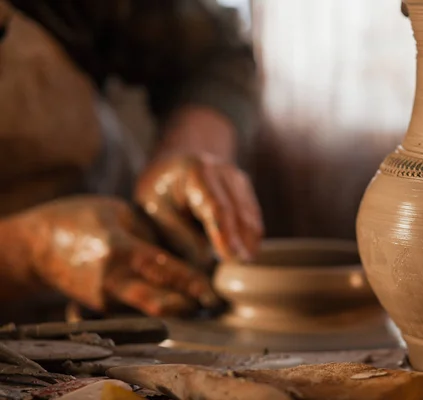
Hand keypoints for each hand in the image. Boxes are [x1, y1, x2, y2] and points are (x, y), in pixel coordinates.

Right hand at [11, 196, 218, 315]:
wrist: (36, 246)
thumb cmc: (80, 219)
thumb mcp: (120, 213)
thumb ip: (151, 235)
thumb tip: (185, 255)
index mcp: (120, 250)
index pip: (166, 269)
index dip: (194, 282)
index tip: (216, 289)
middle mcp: (113, 281)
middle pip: (161, 303)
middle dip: (190, 305)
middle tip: (213, 302)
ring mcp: (106, 299)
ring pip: (151, 311)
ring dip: (176, 308)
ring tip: (200, 301)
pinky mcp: (102, 308)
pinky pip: (137, 311)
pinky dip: (157, 306)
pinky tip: (174, 299)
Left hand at [135, 154, 263, 264]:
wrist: (174, 163)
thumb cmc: (160, 189)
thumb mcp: (157, 210)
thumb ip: (180, 234)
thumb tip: (206, 261)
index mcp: (196, 172)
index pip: (216, 207)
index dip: (225, 233)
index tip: (230, 256)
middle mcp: (222, 171)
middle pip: (238, 210)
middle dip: (242, 240)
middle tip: (242, 266)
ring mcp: (236, 178)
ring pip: (249, 212)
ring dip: (250, 238)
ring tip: (246, 262)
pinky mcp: (244, 188)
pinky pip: (252, 213)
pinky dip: (251, 232)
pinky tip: (248, 250)